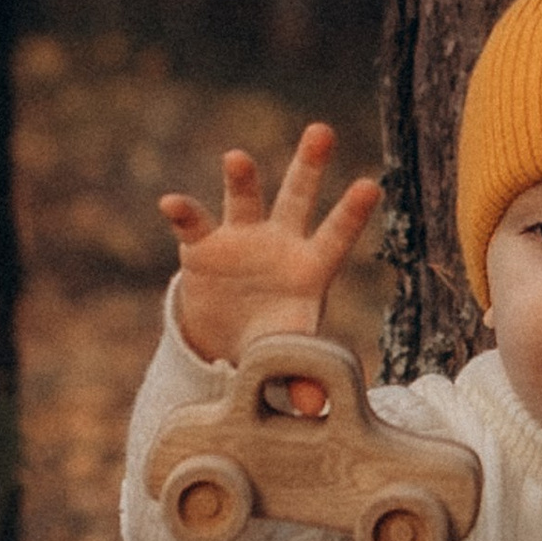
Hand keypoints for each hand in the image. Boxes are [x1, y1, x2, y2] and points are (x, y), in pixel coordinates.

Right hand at [157, 123, 379, 372]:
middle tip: (322, 131)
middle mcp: (279, 242)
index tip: (370, 184)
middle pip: (298, 198)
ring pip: (245, 200)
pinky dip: (183, 212)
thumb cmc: (272, 339)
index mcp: (310, 267)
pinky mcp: (204, 246)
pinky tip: (171, 203)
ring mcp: (241, 238)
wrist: (227, 338)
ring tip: (237, 158)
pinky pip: (193, 225)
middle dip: (309, 165)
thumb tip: (316, 409)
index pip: (336, 237)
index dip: (351, 213)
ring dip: (242, 179)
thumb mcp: (288, 355)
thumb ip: (303, 376)